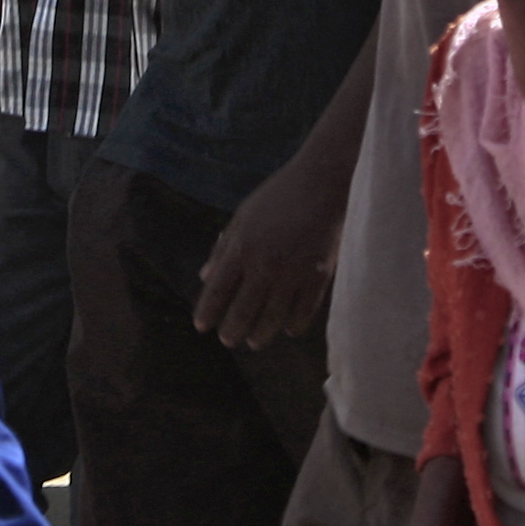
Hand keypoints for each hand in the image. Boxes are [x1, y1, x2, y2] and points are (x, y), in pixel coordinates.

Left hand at [192, 149, 341, 346]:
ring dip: (260, 335)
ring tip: (254, 342)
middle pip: (242, 311)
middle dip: (232, 331)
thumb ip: (223, 248)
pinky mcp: (318, 276)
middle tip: (228, 340)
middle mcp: (264, 264)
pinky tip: (288, 329)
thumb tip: (204, 276)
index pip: (217, 290)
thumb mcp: (242, 216)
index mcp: (241, 248)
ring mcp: (292, 273)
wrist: (322, 182)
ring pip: (271, 319)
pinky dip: (294, 325)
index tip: (201, 326)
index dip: (207, 312)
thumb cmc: (279, 196)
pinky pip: (303, 312)